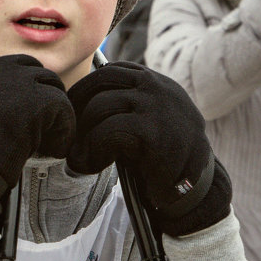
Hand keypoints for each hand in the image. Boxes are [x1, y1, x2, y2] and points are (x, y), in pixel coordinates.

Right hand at [0, 55, 74, 224]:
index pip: (14, 66)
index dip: (26, 86)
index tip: (28, 109)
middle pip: (37, 71)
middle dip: (46, 93)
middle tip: (46, 120)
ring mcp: (21, 82)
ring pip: (54, 89)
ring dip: (56, 112)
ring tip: (51, 137)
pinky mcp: (40, 101)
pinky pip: (64, 109)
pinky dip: (64, 131)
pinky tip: (55, 149)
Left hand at [66, 63, 230, 235]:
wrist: (192, 189)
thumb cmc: (161, 156)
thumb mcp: (146, 119)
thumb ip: (124, 103)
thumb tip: (78, 98)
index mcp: (155, 82)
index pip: (110, 70)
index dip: (84, 88)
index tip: (72, 111)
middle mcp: (157, 87)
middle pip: (100, 81)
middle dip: (77, 105)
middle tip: (69, 133)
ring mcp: (155, 105)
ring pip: (99, 106)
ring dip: (82, 134)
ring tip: (79, 157)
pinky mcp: (151, 130)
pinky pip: (107, 131)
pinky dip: (93, 150)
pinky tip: (94, 165)